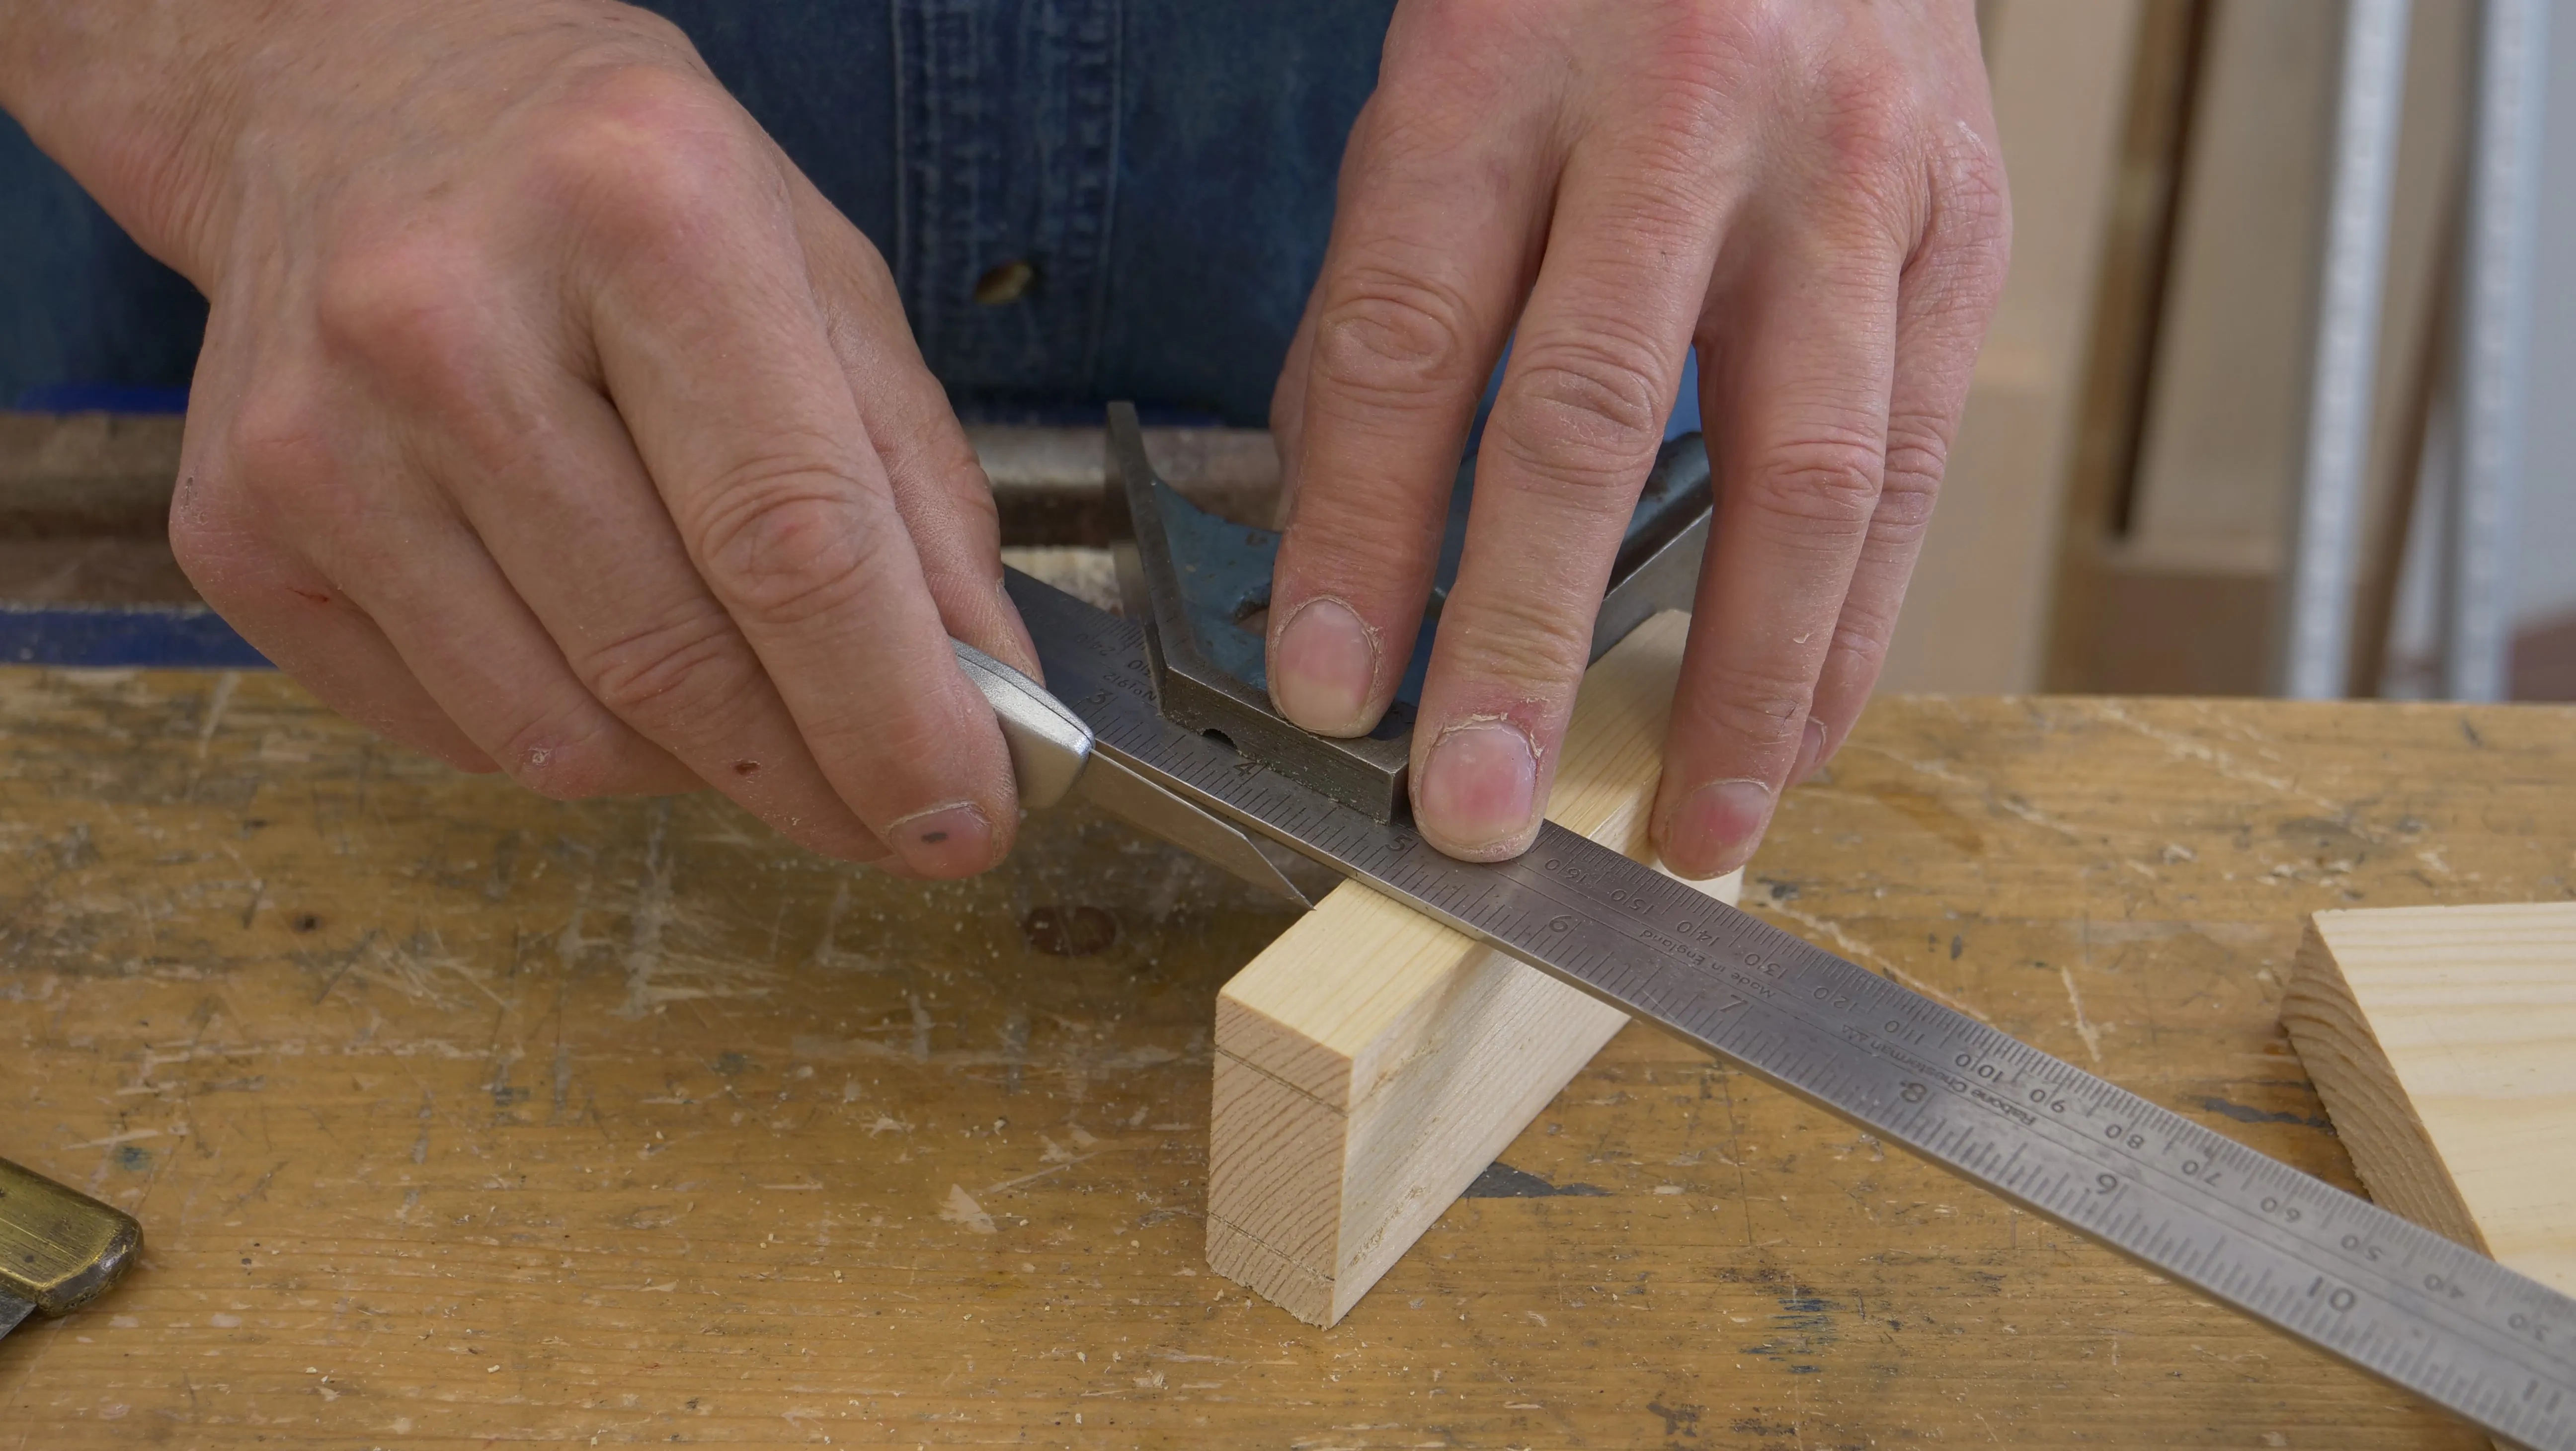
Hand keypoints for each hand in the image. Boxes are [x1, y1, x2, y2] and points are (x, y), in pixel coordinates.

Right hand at [1, 0, 1031, 873]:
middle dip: (817, 778)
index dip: (896, 718)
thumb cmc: (615, 188)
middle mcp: (450, 320)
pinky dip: (572, 734)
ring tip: (742, 695)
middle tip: (890, 809)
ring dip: (695, 765)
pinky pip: (460, 732)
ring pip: (563, 737)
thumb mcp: (816, 272)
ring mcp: (321, 436)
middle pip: (675, 661)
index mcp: (642, 217)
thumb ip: (914, 489)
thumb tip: (981, 696)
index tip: (966, 817)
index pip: (792, 543)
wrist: (350, 98)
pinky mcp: (240, 531)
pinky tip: (604, 647)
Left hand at [1264, 0, 2006, 875]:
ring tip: (1689, 821)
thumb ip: (1388, 305)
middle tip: (1479, 804)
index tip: (1321, 686)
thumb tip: (1344, 543)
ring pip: (1803, 465)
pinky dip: (1858, 616)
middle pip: (1594, 419)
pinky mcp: (1964, 224)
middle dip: (1525, 638)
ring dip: (1740, 676)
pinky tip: (1804, 721)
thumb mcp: (1439, 91)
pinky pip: (1913, 456)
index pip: (1410, 337)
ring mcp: (1852, 171)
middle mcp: (1689, 115)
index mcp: (1509, 66)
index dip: (1357, 534)